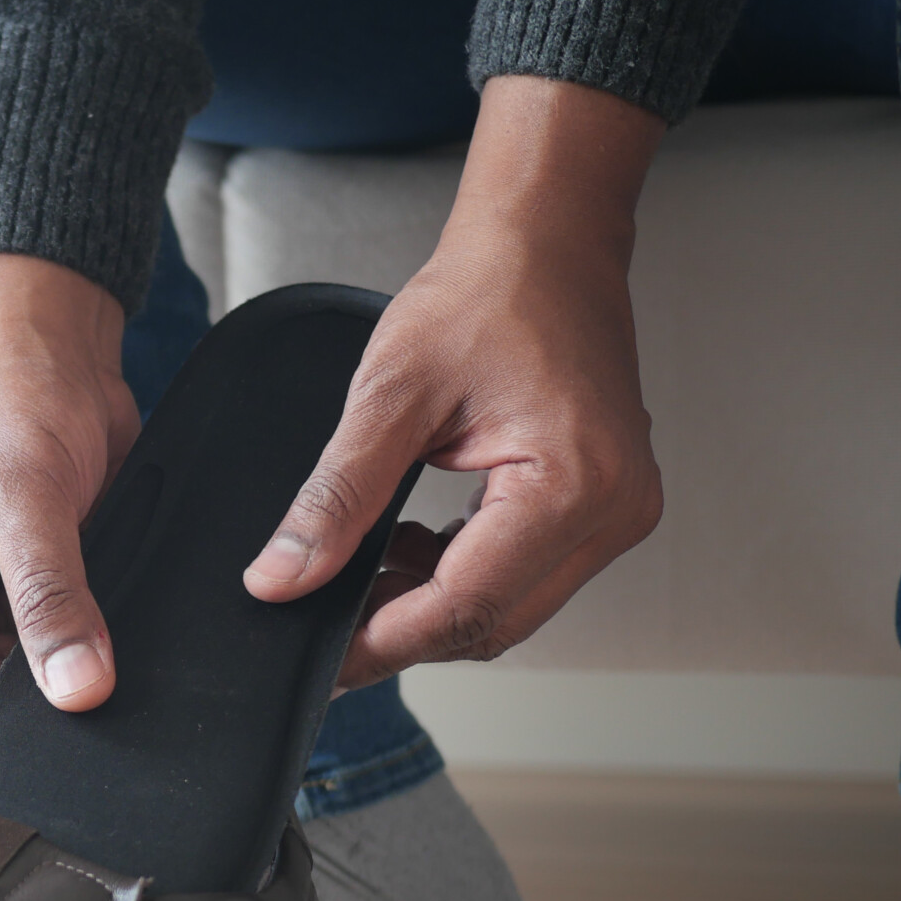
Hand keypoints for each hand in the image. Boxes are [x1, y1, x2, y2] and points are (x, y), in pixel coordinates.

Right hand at [0, 252, 137, 716]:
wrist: (50, 338)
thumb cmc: (5, 391)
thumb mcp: (26, 498)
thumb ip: (52, 598)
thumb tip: (80, 690)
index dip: (26, 700)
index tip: (90, 691)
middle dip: (53, 674)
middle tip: (109, 647)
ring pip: (40, 667)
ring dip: (80, 645)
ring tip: (107, 600)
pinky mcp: (29, 586)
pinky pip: (68, 634)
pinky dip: (99, 623)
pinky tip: (116, 594)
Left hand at [244, 76, 669, 689]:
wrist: (546, 242)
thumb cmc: (486, 294)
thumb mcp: (389, 395)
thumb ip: (334, 497)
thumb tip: (283, 578)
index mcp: (574, 485)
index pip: (466, 607)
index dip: (383, 640)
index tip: (321, 658)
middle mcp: (614, 511)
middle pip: (492, 623)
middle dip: (403, 630)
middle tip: (325, 622)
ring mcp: (617, 512)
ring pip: (508, 608)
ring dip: (431, 604)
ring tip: (361, 571)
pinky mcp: (603, 505)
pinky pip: (524, 574)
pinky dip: (461, 575)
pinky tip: (412, 546)